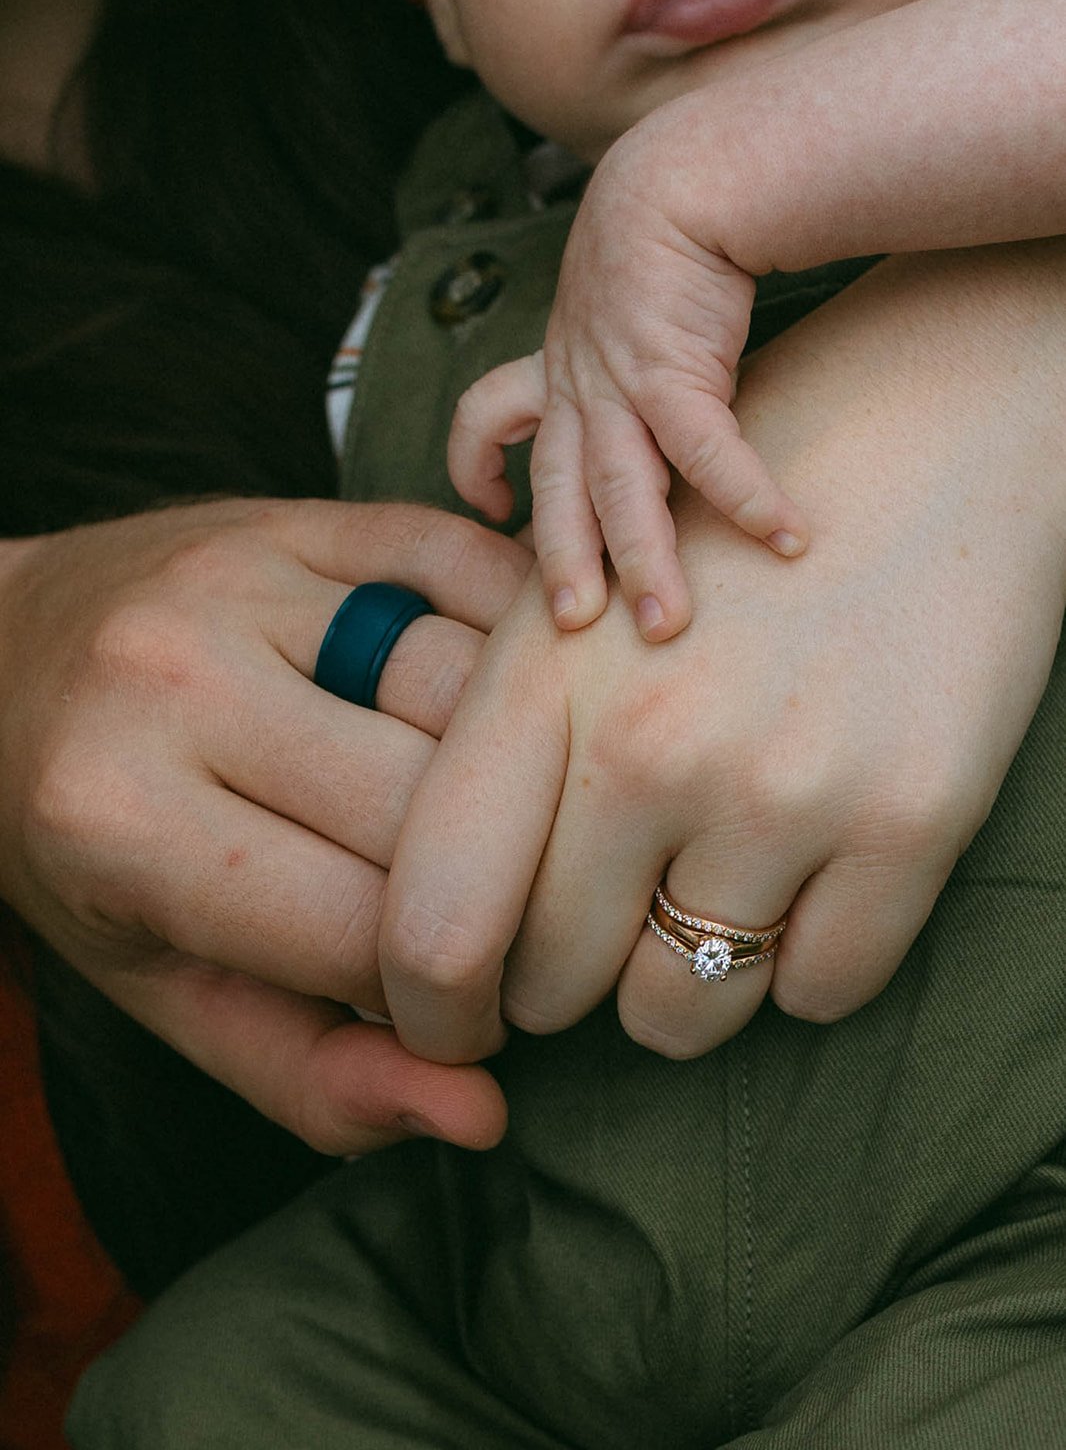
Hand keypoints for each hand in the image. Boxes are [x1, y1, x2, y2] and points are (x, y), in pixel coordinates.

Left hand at [0, 498, 530, 1150]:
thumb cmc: (83, 845)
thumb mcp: (160, 986)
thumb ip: (306, 1073)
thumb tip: (478, 1114)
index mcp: (117, 817)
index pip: (369, 932)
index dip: (446, 1000)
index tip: (456, 1012)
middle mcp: (176, 678)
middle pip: (435, 807)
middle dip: (493, 888)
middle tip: (495, 920)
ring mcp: (245, 573)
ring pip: (476, 686)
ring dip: (525, 769)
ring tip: (510, 822)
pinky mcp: (307, 514)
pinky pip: (472, 572)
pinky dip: (521, 642)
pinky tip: (516, 708)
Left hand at [383, 244, 1065, 1062]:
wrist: (933, 421)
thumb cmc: (732, 515)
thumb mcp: (580, 594)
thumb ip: (501, 745)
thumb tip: (445, 918)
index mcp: (538, 680)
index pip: (431, 924)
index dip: (425, 1004)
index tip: (458, 1013)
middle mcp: (648, 746)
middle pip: (552, 988)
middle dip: (561, 985)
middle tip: (598, 932)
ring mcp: (782, 791)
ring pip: (679, 1017)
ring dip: (677, 987)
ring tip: (701, 896)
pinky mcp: (909, 823)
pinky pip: (818, 995)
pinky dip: (801, 962)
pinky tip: (803, 877)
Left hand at [448, 115, 808, 644]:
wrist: (683, 168)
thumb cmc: (664, 235)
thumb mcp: (617, 299)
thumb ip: (618, 352)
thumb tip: (653, 392)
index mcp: (555, 361)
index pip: (486, 415)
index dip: (475, 463)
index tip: (491, 508)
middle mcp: (575, 382)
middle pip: (555, 488)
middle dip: (561, 563)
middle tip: (575, 629)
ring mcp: (617, 380)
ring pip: (618, 488)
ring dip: (643, 560)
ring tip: (664, 622)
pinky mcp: (673, 369)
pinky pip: (703, 450)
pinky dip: (744, 497)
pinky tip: (785, 537)